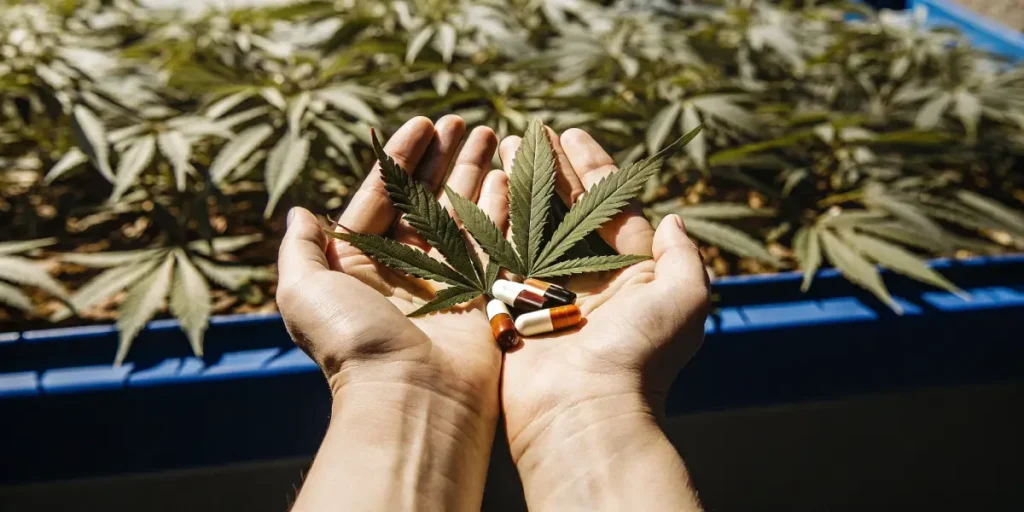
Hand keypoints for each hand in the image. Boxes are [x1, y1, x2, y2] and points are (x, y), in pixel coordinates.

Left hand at [277, 116, 506, 510]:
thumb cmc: (353, 344)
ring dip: (474, 173)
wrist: (410, 397)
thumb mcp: (304, 292)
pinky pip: (493, 241)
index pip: (382, 197)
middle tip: (461, 121)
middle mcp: (404, 272)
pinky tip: (507, 174)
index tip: (422, 123)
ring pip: (461, 214)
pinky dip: (500, 207)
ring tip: (488, 134)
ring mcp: (446, 283)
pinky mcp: (482, 296)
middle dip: (442, 159)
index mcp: (360, 266)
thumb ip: (299, 250)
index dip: (400, 158)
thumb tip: (298, 212)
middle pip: (425, 200)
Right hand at [497, 128, 708, 509]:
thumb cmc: (640, 357)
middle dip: (550, 169)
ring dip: (519, 185)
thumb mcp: (685, 300)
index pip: (609, 205)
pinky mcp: (509, 307)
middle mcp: (586, 278)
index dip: (592, 166)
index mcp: (628, 273)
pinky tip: (480, 186)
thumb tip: (675, 218)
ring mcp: (545, 292)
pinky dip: (491, 219)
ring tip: (503, 147)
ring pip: (530, 224)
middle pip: (566, 209)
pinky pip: (500, 253)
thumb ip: (683, 256)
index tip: (572, 133)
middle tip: (531, 133)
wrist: (584, 414)